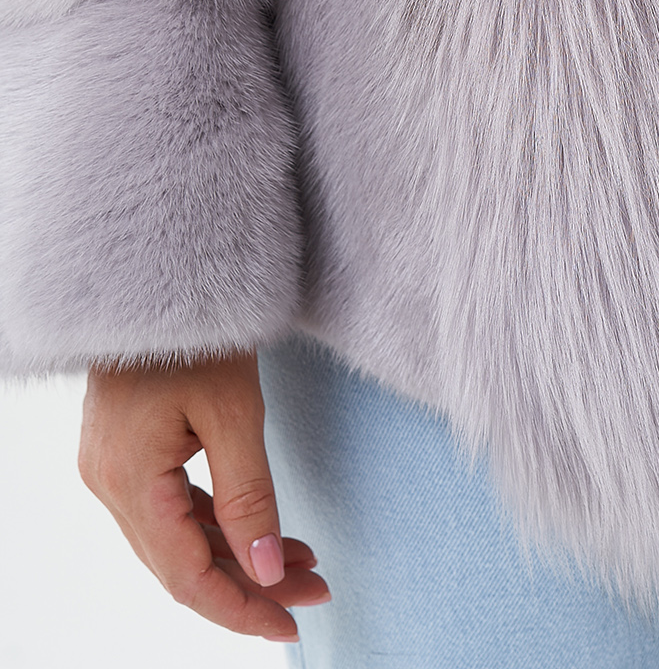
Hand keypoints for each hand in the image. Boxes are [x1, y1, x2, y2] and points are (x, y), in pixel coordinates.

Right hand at [78, 346, 329, 642]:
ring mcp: (114, 468)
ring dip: (238, 556)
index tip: (290, 622)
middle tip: (314, 592)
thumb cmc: (197, 329)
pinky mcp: (128, 452)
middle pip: (183, 564)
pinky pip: (173, 508)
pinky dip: (218, 525)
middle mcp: (109, 483)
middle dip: (250, 585)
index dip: (240, 608)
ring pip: (179, 539)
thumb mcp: (234, 410)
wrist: (159, 270)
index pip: (186, 576)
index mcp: (128, 479)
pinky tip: (264, 533)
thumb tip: (267, 570)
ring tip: (303, 563)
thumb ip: (249, 496)